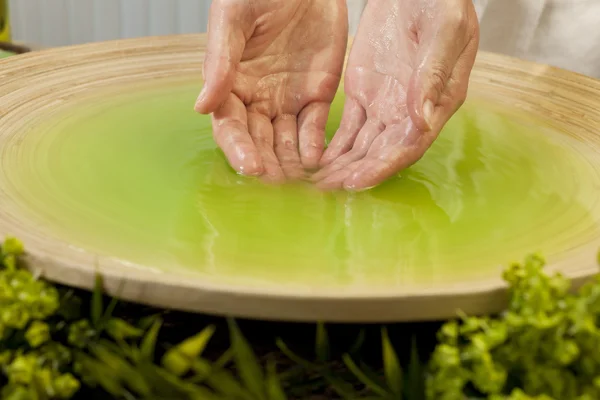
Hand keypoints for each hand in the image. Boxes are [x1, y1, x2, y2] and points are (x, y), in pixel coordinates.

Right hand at [195, 0, 347, 182]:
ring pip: (286, 141)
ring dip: (289, 162)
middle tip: (275, 183)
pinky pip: (315, 128)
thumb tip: (202, 107)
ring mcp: (288, 100)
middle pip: (258, 140)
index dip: (238, 148)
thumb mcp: (234, 19)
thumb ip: (220, 61)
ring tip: (297, 181)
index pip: (230, 126)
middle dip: (266, 163)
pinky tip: (316, 161)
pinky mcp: (317, 95)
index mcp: (231, 84)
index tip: (250, 166)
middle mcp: (257, 99)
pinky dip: (315, 146)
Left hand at [313, 0, 478, 189]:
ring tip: (314, 183)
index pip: (409, 146)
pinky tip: (316, 161)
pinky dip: (333, 146)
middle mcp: (409, 113)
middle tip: (325, 189)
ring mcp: (384, 105)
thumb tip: (420, 120)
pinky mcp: (362, 93)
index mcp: (437, 103)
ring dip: (340, 166)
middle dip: (354, 173)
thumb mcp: (445, 32)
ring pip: (361, 145)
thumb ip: (433, 75)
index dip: (383, 166)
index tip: (356, 181)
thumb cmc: (441, 3)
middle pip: (380, 153)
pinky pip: (347, 128)